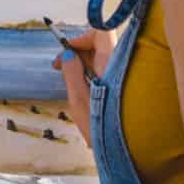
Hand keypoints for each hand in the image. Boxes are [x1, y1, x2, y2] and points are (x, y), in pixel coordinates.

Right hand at [50, 28, 114, 144]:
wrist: (123, 150)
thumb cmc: (99, 127)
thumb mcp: (77, 100)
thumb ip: (71, 73)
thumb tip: (68, 56)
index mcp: (111, 65)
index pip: (101, 32)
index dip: (82, 37)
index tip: (67, 51)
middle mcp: (122, 67)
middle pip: (100, 45)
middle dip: (78, 52)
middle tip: (59, 67)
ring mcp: (125, 77)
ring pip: (103, 59)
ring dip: (83, 65)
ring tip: (69, 82)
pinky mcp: (125, 87)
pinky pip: (107, 71)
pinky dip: (92, 74)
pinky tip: (83, 90)